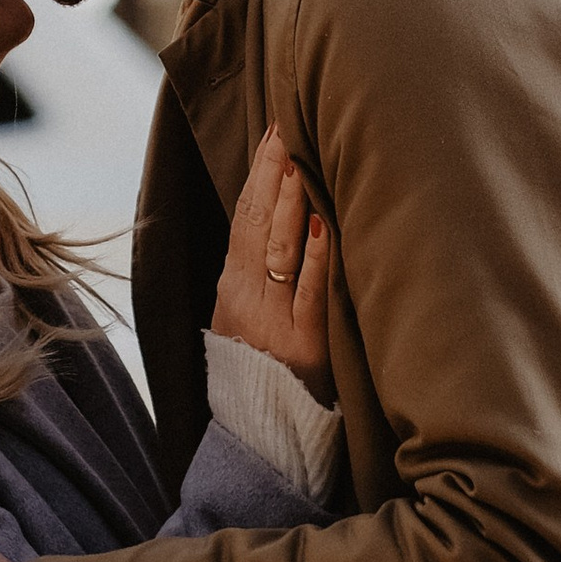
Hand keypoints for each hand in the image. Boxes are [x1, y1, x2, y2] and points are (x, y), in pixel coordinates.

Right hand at [213, 128, 333, 402]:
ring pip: (281, 247)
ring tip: (303, 155)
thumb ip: (262, 272)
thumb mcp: (246, 318)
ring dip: (293, 199)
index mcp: (232, 287)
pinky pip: (313, 290)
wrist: (262, 439)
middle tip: (290, 123)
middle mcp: (247, 297)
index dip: (259, 171)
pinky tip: (328, 220)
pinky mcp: (307, 344)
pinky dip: (319, 253)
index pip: (244, 216)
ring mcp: (275, 320)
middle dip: (274, 170)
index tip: (275, 128)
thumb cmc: (264, 373)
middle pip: (259, 222)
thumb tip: (287, 213)